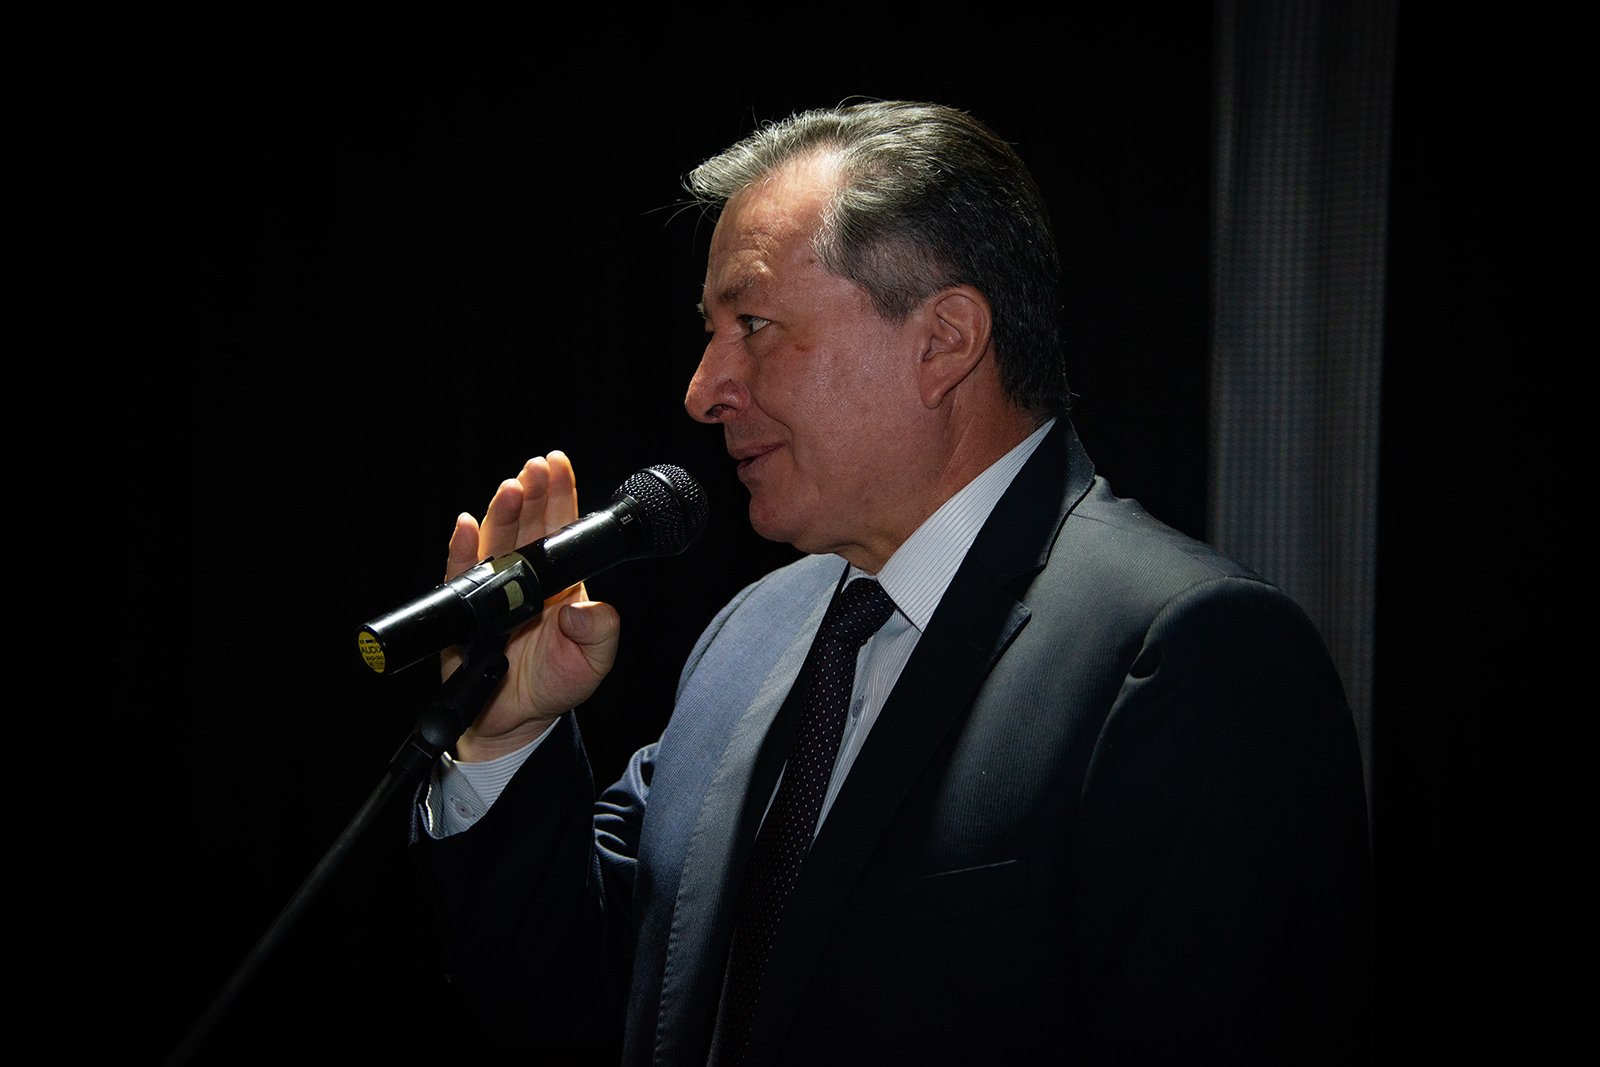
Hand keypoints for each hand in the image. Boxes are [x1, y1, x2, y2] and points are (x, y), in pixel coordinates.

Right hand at [443, 451, 619, 760]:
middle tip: (535, 468)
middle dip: (532, 493)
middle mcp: (527, 577)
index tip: (558, 464)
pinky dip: (462, 550)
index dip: (560, 494)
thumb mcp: (594, 661)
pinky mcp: (467, 608)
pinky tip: (467, 526)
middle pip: (527, 525)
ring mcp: (496, 589)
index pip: (561, 528)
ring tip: (510, 489)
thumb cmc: (556, 682)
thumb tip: (582, 608)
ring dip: (501, 514)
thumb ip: (600, 633)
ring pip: (496, 542)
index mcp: (560, 580)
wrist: (517, 718)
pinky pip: (462, 575)